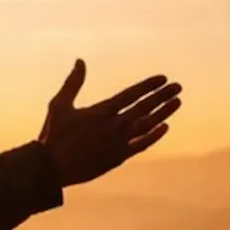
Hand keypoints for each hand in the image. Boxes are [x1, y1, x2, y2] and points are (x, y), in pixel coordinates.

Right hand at [37, 60, 182, 187]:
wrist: (51, 168)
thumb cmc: (53, 135)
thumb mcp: (59, 105)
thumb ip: (73, 83)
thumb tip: (80, 61)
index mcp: (101, 111)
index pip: (131, 94)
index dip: (149, 86)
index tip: (164, 78)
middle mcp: (113, 125)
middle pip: (144, 107)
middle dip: (162, 96)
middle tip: (178, 86)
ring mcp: (118, 142)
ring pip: (147, 125)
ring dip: (163, 112)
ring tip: (177, 102)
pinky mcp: (118, 157)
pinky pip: (141, 145)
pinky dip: (154, 136)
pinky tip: (164, 127)